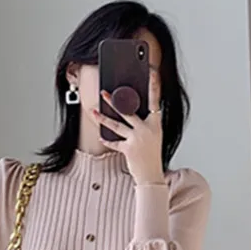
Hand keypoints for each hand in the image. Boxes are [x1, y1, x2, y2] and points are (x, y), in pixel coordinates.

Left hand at [91, 68, 163, 185]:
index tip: (152, 73)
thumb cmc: (151, 156)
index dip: (154, 86)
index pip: (155, 100)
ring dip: (103, 118)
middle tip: (104, 92)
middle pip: (128, 111)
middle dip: (114, 101)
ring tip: (94, 112)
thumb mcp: (153, 136)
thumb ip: (145, 123)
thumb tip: (130, 112)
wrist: (151, 176)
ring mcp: (137, 138)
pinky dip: (107, 140)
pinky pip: (114, 142)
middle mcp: (147, 129)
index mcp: (156, 123)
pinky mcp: (128, 149)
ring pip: (117, 125)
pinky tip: (101, 136)